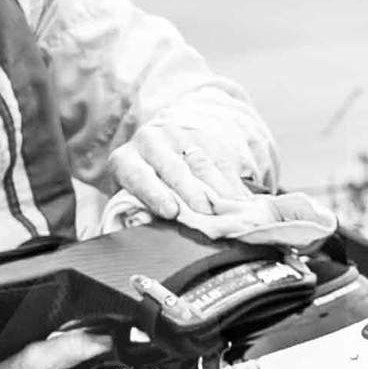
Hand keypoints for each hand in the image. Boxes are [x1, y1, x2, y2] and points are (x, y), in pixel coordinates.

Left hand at [104, 124, 297, 233]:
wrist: (158, 144)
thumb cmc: (143, 184)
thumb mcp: (129, 198)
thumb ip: (132, 216)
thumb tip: (140, 231)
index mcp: (124, 160)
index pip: (138, 175)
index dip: (154, 194)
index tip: (171, 212)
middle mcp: (150, 141)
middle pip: (174, 168)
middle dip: (192, 193)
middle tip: (206, 214)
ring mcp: (179, 136)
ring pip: (203, 164)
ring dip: (219, 190)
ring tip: (232, 210)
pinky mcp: (205, 136)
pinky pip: (223, 160)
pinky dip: (233, 183)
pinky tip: (242, 201)